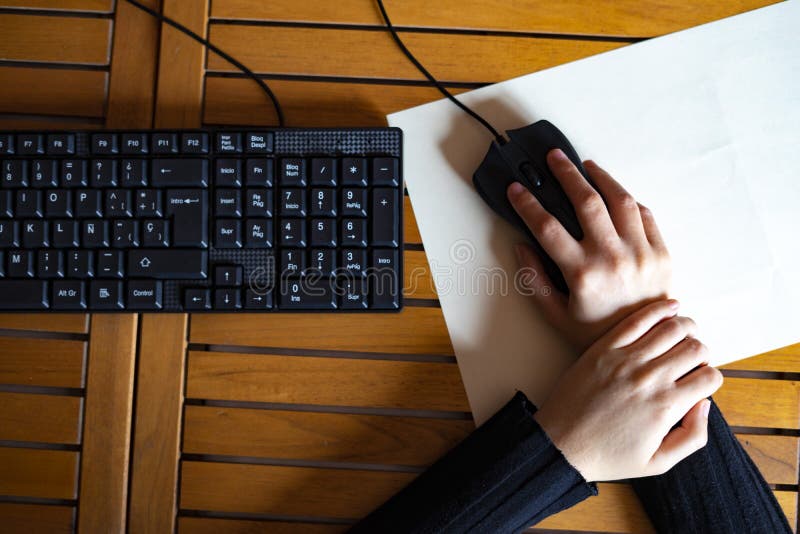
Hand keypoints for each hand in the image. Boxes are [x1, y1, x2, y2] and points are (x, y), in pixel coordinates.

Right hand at [507, 148, 670, 351]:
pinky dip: (627, 199)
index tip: (517, 190)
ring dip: (601, 177)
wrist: (647, 344)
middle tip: (554, 158)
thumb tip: (522, 247)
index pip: (547, 227)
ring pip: (620, 200)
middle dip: (566, 174)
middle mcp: (612, 258)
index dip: (528, 204)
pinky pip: (644, 214)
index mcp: (582, 274)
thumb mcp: (556, 315)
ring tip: (586, 166)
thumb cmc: (599, 332)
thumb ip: (534, 280)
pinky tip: (613, 193)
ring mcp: (641, 253)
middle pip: (586, 201)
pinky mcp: (662, 253)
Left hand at [533, 299, 722, 481]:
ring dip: (687, 327)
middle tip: (691, 359)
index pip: (710, 377)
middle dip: (702, 352)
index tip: (699, 382)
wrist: (561, 445)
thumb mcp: (659, 463)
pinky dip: (660, 309)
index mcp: (666, 406)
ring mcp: (625, 359)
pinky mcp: (604, 347)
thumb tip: (705, 403)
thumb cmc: (608, 456)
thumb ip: (693, 437)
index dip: (711, 378)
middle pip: (696, 348)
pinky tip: (671, 307)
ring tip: (685, 334)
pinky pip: (638, 319)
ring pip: (673, 328)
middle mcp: (650, 378)